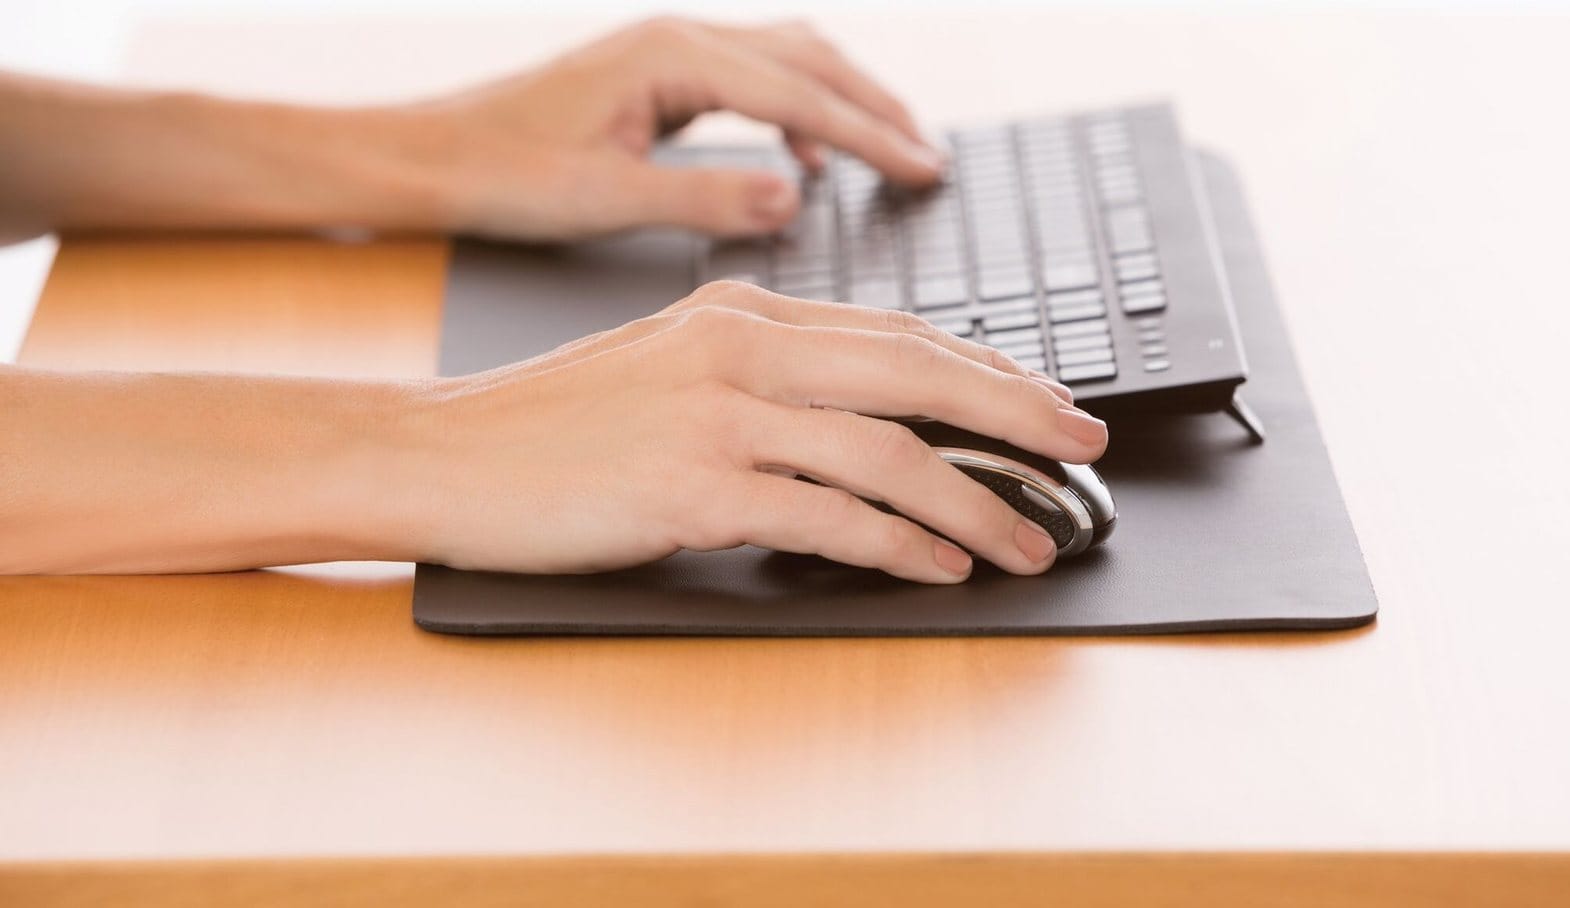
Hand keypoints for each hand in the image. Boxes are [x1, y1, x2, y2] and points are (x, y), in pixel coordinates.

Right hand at [395, 283, 1107, 582]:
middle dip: (1017, 417)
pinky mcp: (694, 488)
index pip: (898, 333)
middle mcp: (741, 349)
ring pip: (890, 453)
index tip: (1047, 401)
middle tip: (1083, 449)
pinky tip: (939, 564)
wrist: (446, 453)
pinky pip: (829, 518)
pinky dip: (900, 546)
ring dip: (976, 503)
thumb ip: (767, 373)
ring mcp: (719, 416)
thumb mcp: (670, 363)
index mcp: (741, 310)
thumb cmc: (555, 421)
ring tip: (1030, 539)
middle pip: (917, 375)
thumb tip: (871, 416)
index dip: (989, 369)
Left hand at [412, 17, 944, 239]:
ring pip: (785, 60)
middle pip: (810, 58)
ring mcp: (667, 51)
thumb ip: (708, 194)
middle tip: (929, 158)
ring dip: (843, 102)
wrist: (432, 156)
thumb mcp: (609, 199)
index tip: (924, 170)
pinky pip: (751, 79)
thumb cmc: (504, 174)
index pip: (801, 96)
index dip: (872, 137)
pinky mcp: (657, 75)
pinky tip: (803, 157)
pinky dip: (796, 112)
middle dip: (876, 107)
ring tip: (891, 150)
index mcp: (672, 58)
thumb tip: (797, 195)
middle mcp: (677, 38)